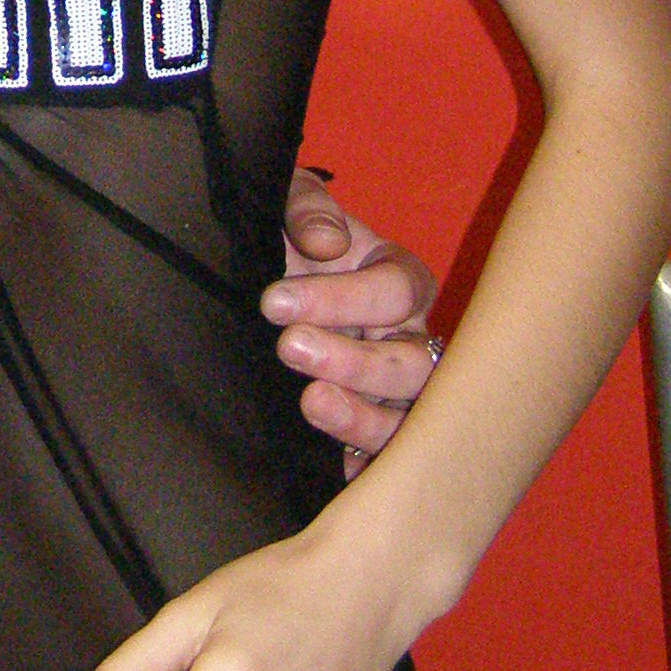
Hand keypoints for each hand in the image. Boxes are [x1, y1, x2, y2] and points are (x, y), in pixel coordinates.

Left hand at [272, 169, 438, 472]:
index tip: (274, 302)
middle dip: (355, 360)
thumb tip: (327, 243)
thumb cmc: (286, 237)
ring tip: (310, 403)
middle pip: (412, 362)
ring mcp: (394, 391)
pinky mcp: (366, 428)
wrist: (258, 281)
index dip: (341, 298)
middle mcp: (409, 338)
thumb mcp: (289, 204)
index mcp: (400, 278)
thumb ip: (307, 209)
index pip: (396, 291)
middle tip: (290, 348)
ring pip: (406, 416)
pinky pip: (379, 457)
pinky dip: (361, 463)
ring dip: (362, 416)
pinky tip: (334, 466)